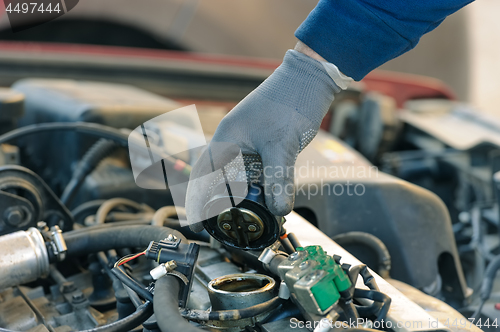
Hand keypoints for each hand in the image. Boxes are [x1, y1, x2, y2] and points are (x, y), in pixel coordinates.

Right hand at [186, 49, 339, 229]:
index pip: (203, 176)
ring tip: (247, 216)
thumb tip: (278, 210)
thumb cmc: (290, 101)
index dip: (198, 202)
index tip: (199, 225)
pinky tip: (267, 196)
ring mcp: (248, 141)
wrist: (310, 77)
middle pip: (218, 178)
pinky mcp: (264, 142)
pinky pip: (255, 169)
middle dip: (219, 203)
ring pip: (238, 175)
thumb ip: (279, 180)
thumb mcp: (282, 146)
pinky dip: (258, 185)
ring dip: (241, 195)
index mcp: (227, 139)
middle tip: (226, 225)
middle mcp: (233, 141)